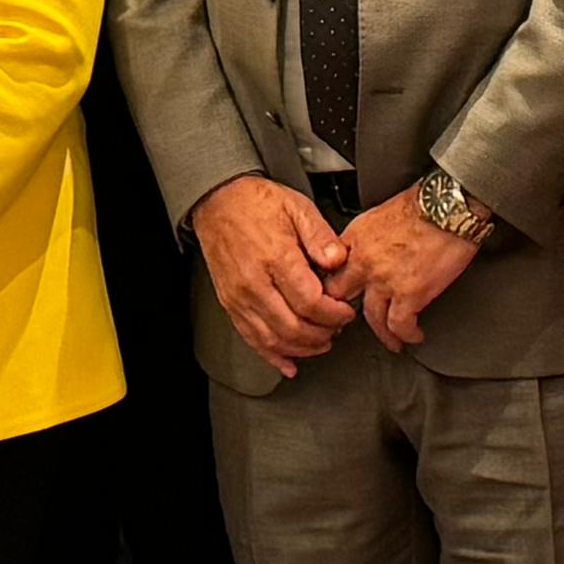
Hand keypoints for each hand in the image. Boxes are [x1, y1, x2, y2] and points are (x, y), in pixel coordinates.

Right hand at [191, 177, 355, 372]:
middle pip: (293, 327)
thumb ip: (321, 236)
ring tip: (321, 343)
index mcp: (276, 258)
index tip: (345, 311)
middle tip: (337, 328)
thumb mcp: (298, 208)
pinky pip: (251, 339)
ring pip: (273, 339)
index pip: (310, 302)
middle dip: (322, 334)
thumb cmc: (258, 203)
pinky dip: (272, 355)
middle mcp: (255, 283)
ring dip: (301, 348)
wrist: (218, 202)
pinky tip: (288, 362)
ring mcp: (240, 297)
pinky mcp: (230, 304)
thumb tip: (338, 260)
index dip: (334, 314)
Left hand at [344, 192, 485, 349]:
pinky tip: (413, 336)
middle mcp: (364, 261)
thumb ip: (367, 237)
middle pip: (340, 297)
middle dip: (344, 313)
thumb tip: (367, 252)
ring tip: (390, 338)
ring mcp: (386, 279)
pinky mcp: (411, 293)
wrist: (451, 204)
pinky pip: (401, 325)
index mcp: (355, 238)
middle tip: (351, 324)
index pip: (329, 270)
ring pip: (372, 318)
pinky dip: (407, 335)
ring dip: (382, 332)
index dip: (333, 287)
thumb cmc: (425, 203)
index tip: (338, 298)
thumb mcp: (380, 213)